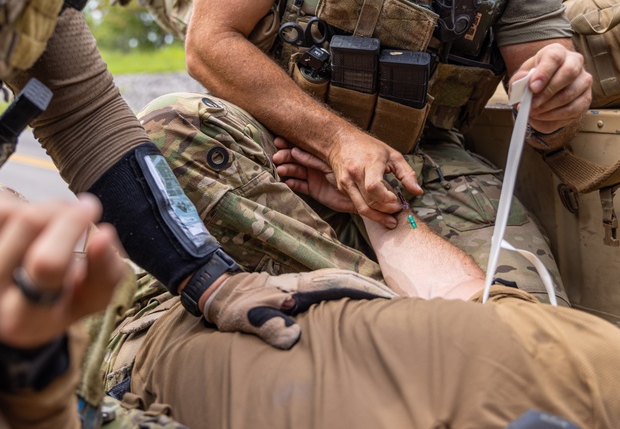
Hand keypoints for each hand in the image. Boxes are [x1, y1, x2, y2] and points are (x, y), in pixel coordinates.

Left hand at [0, 188, 125, 348]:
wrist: (6, 313)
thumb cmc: (57, 300)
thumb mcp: (91, 296)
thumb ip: (106, 270)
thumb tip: (102, 234)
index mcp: (20, 321)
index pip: (46, 261)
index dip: (74, 225)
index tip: (91, 208)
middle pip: (25, 223)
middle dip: (57, 210)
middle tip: (70, 214)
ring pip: (0, 208)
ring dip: (29, 207)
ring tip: (39, 226)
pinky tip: (9, 224)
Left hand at [203, 270, 395, 348]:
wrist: (221, 293)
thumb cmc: (234, 307)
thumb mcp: (246, 319)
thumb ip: (268, 326)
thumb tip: (292, 338)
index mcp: (297, 287)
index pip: (338, 285)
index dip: (363, 289)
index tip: (386, 297)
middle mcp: (304, 283)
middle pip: (345, 281)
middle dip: (371, 289)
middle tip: (397, 300)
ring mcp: (303, 286)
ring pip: (339, 283)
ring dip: (362, 289)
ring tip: (385, 301)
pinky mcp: (300, 292)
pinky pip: (330, 289)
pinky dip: (348, 291)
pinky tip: (357, 302)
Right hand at [273, 137, 354, 211]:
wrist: (361, 194)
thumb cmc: (351, 177)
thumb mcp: (333, 167)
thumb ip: (315, 161)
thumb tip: (297, 151)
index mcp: (321, 156)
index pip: (304, 148)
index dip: (290, 145)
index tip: (279, 142)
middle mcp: (315, 165)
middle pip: (296, 159)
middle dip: (285, 156)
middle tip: (276, 157)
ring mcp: (313, 177)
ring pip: (296, 171)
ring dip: (287, 170)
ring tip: (280, 170)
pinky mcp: (313, 190)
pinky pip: (300, 186)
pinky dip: (293, 184)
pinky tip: (287, 182)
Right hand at [325, 127, 421, 227]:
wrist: (339, 141)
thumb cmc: (369, 147)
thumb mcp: (392, 155)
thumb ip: (407, 174)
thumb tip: (418, 191)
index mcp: (369, 163)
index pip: (374, 187)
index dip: (387, 199)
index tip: (397, 200)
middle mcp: (354, 173)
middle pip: (370, 201)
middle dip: (386, 210)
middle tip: (398, 209)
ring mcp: (346, 182)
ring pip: (362, 208)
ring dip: (378, 217)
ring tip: (390, 219)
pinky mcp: (342, 188)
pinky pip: (356, 204)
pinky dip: (369, 210)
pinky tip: (379, 210)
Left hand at [511, 42, 592, 133]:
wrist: (544, 89)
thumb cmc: (533, 79)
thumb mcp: (522, 76)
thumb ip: (520, 79)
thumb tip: (523, 83)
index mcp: (557, 51)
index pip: (554, 58)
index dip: (544, 73)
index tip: (533, 87)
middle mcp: (575, 62)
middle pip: (568, 73)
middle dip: (547, 92)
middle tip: (532, 104)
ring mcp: (584, 80)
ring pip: (570, 94)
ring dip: (549, 107)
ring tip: (534, 112)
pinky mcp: (586, 98)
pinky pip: (574, 109)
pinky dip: (556, 116)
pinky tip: (543, 116)